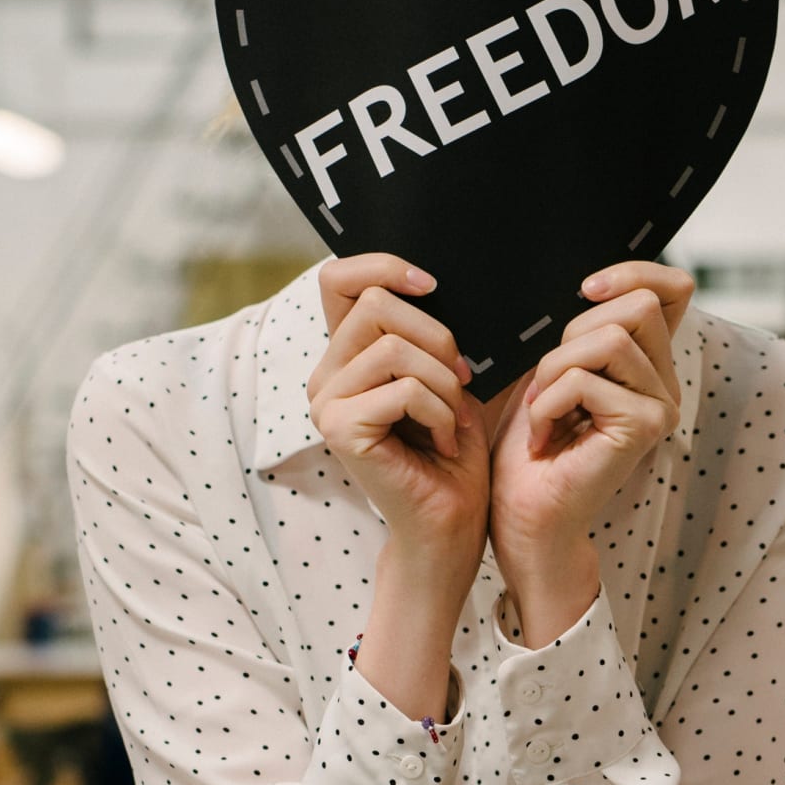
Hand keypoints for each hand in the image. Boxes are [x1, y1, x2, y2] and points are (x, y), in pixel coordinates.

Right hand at [307, 254, 488, 565]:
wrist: (451, 519)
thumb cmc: (452, 446)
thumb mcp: (444, 372)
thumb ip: (424, 330)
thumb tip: (429, 279)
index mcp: (346, 354)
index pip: (339, 279)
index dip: (384, 265)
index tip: (432, 285)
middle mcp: (325, 374)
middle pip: (376, 305)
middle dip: (436, 336)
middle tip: (459, 379)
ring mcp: (325, 402)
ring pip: (393, 349)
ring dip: (442, 382)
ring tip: (452, 416)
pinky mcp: (338, 429)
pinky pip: (402, 390)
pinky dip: (439, 412)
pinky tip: (444, 440)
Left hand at [488, 261, 692, 644]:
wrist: (522, 516)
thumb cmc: (530, 446)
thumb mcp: (552, 370)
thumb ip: (582, 331)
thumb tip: (593, 284)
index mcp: (648, 364)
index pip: (673, 288)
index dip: (632, 272)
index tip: (584, 292)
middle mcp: (665, 384)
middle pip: (638, 305)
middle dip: (572, 336)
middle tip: (547, 387)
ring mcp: (661, 406)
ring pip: (609, 339)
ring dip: (553, 373)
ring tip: (541, 413)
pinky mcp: (643, 427)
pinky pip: (585, 380)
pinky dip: (547, 404)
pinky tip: (542, 438)